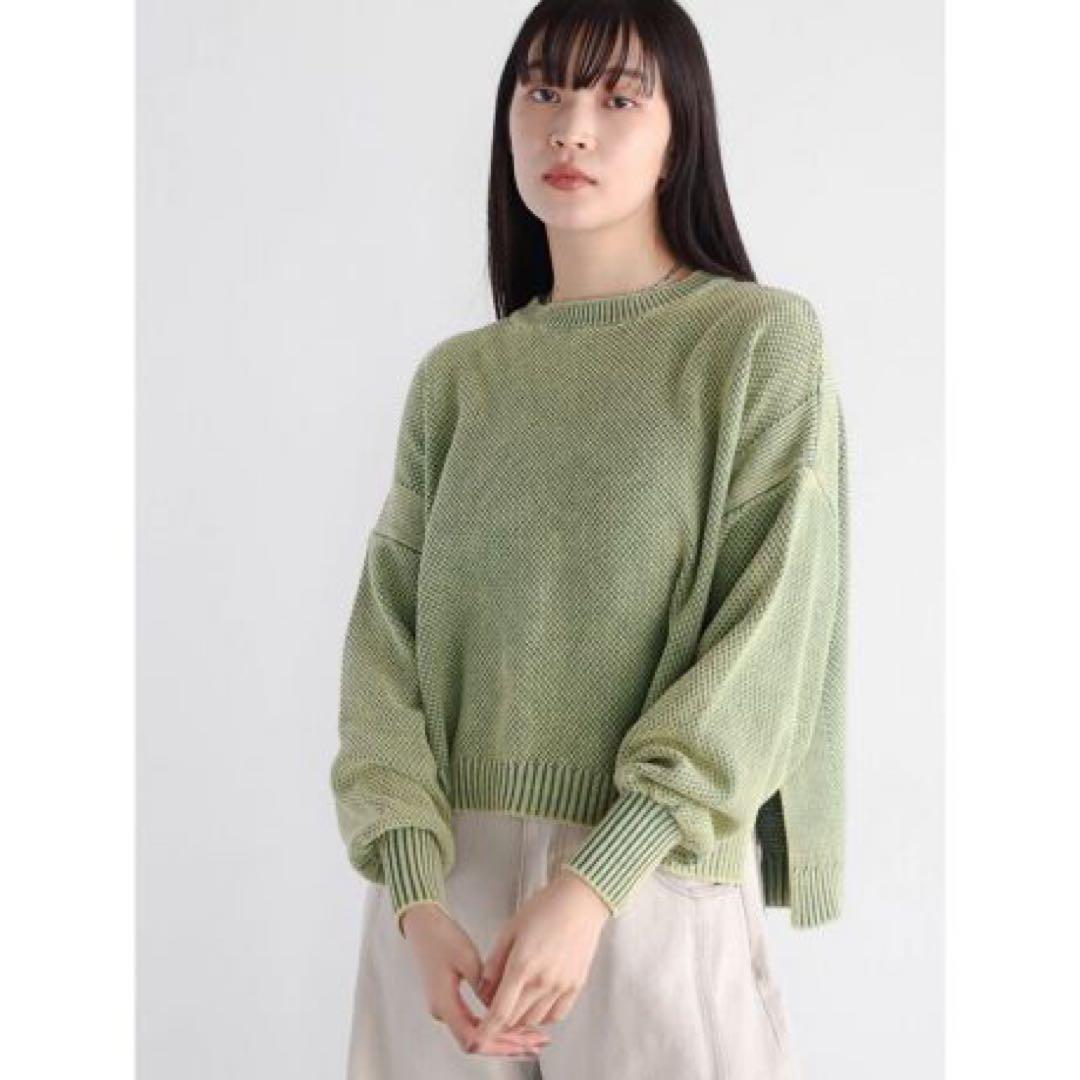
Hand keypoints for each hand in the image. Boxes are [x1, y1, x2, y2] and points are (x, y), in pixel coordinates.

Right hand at [400, 902, 551, 1057]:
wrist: (423, 926)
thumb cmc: (441, 937)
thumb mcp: (467, 957)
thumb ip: (484, 985)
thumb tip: (499, 1005)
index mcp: (444, 1003)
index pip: (472, 1038)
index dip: (498, 1042)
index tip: (520, 1042)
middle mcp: (442, 1011)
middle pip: (476, 1042)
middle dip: (506, 1044)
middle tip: (533, 1043)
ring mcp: (446, 1008)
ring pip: (475, 1034)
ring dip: (501, 1037)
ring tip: (529, 1037)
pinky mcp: (450, 1002)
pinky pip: (473, 1023)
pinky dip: (492, 1026)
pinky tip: (510, 1024)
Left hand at [473, 868, 609, 1043]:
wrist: (579, 901)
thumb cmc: (544, 908)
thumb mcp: (510, 929)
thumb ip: (494, 962)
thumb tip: (483, 990)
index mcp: (522, 966)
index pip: (500, 1012)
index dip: (486, 1030)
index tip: (477, 1038)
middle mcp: (543, 981)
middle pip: (515, 1020)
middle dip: (500, 1021)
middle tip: (495, 1008)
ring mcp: (562, 986)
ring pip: (534, 1021)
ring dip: (520, 1018)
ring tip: (515, 1000)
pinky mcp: (576, 986)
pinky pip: (556, 1015)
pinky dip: (542, 1016)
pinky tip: (536, 1003)